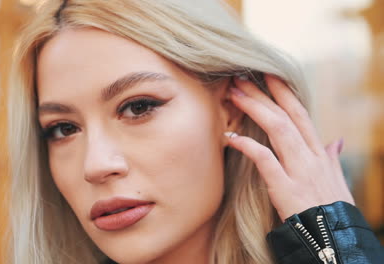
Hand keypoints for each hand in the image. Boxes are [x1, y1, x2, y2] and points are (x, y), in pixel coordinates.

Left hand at [224, 74, 354, 220]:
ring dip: (254, 109)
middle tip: (240, 77)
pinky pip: (265, 160)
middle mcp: (310, 155)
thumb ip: (332, 158)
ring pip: (278, 130)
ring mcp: (299, 170)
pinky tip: (230, 136)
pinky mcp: (286, 187)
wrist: (335, 238)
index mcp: (318, 151)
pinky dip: (248, 145)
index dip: (284, 92)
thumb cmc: (333, 208)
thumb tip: (335, 141)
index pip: (300, 113)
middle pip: (286, 115)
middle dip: (263, 93)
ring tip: (234, 94)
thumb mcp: (336, 179)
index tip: (267, 74)